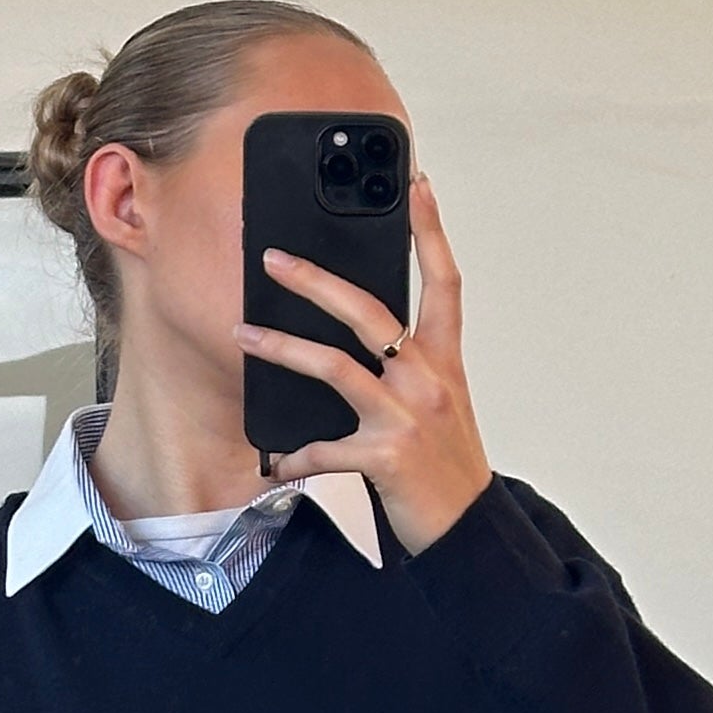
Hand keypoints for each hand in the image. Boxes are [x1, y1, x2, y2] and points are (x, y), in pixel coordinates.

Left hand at [234, 173, 494, 556]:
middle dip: (316, 280)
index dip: (431, 230)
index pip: (444, 281)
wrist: (467, 529)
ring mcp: (406, 417)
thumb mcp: (437, 406)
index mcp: (444, 361)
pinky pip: (325, 449)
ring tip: (244, 334)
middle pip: (369, 311)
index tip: (417, 182)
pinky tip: (276, 460)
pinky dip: (296, 456)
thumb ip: (406, 369)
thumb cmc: (445, 467)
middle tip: (274, 259)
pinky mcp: (386, 458)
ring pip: (335, 367)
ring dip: (282, 348)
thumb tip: (358, 342)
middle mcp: (428, 380)